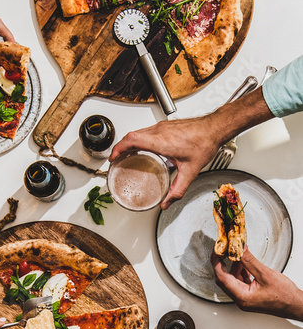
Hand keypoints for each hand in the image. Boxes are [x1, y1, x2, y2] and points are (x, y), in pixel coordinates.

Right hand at [110, 87, 271, 207]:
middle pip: (132, 135)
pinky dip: (140, 139)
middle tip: (117, 158)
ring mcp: (163, 126)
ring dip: (130, 142)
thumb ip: (177, 190)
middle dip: (121, 147)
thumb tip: (167, 202)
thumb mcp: (190, 172)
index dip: (118, 148)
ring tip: (127, 153)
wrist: (215, 128)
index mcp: (161, 141)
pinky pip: (147, 130)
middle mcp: (160, 131)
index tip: (113, 157)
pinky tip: (144, 147)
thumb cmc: (204, 143)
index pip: (132, 140)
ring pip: (139, 131)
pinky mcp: (167, 125)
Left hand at [212, 247, 302, 319]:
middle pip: (225, 280)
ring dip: (234, 267)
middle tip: (224, 250)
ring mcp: (245, 298)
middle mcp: (241, 300)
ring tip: (238, 254)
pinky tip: (245, 263)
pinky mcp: (251, 296)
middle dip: (224, 264)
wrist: (295, 305)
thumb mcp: (265, 274)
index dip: (217, 263)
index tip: (216, 251)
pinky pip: (241, 282)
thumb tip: (239, 250)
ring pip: (233, 280)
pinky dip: (241, 271)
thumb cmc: (285, 296)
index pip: (222, 278)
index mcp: (242, 297)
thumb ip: (249, 261)